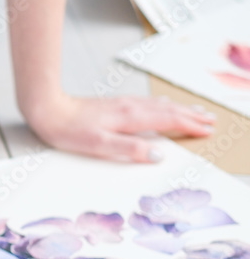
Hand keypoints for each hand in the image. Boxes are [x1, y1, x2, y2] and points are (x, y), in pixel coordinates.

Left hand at [24, 94, 215, 161]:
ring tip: (195, 111)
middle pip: (168, 110)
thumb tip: (157, 155)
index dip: (189, 126)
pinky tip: (162, 104)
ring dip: (180, 108)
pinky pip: (147, 103)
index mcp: (130, 118)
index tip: (207, 130)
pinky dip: (162, 105)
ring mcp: (122, 104)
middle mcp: (130, 107)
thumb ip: (129, 150)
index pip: (168, 121)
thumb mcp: (99, 145)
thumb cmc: (69, 130)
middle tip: (210, 120)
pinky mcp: (113, 104)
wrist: (48, 110)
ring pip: (159, 105)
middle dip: (191, 116)